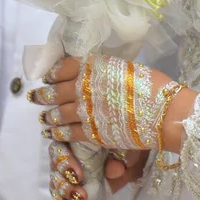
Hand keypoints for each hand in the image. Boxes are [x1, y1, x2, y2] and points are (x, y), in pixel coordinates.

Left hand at [28, 55, 195, 153]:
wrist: (164, 112)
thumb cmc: (152, 86)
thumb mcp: (125, 67)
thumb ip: (104, 70)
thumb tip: (95, 73)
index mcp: (93, 67)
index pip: (64, 66)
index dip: (53, 72)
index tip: (48, 76)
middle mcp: (84, 86)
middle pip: (55, 90)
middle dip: (43, 94)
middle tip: (36, 96)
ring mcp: (85, 110)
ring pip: (58, 113)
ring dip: (48, 115)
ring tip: (43, 117)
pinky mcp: (91, 132)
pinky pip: (68, 132)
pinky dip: (58, 132)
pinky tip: (52, 132)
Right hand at [48, 139, 148, 199]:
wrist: (133, 157)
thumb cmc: (124, 145)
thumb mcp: (124, 148)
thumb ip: (118, 155)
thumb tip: (116, 168)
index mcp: (73, 141)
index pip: (60, 149)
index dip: (65, 163)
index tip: (78, 175)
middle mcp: (65, 158)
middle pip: (55, 171)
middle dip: (65, 186)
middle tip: (80, 197)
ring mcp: (67, 178)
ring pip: (56, 189)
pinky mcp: (72, 195)